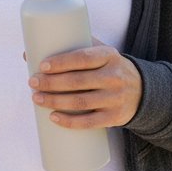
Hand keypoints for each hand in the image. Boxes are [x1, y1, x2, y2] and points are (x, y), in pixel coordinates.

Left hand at [28, 41, 142, 129]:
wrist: (142, 91)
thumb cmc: (109, 68)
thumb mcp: (100, 53)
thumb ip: (71, 48)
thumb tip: (29, 52)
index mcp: (109, 56)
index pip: (83, 58)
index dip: (61, 62)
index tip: (42, 66)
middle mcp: (114, 77)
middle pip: (78, 81)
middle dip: (51, 83)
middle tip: (32, 82)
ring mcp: (115, 98)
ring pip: (81, 102)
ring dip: (55, 101)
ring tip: (37, 98)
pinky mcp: (115, 117)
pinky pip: (89, 122)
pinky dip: (70, 122)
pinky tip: (53, 118)